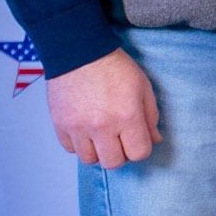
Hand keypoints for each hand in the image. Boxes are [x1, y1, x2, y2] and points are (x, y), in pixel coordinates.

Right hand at [49, 48, 161, 168]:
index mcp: (127, 116)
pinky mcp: (60, 124)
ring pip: (89, 159)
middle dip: (120, 153)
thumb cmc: (115, 68)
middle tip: (119, 138)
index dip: (141, 148)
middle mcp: (101, 126)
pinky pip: (70, 149)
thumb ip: (151, 117)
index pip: (138, 154)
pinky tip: (85, 129)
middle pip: (113, 162)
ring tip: (101, 134)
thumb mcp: (143, 88)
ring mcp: (78, 127)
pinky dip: (79, 144)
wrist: (80, 53)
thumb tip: (155, 140)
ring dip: (98, 151)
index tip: (137, 138)